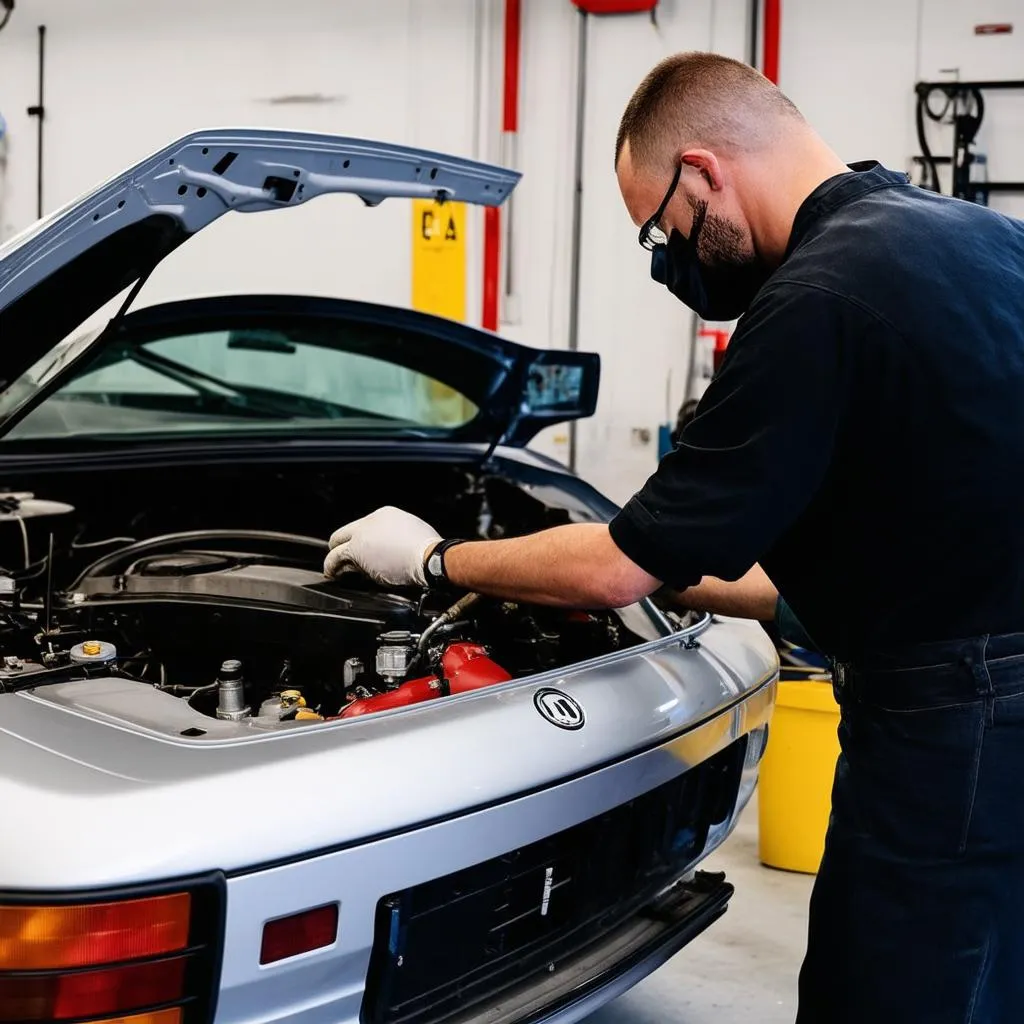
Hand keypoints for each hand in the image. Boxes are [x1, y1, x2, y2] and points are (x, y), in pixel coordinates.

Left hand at [324, 506, 441, 586]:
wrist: (429, 557)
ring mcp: (363, 534)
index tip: (362, 553)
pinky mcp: (356, 550)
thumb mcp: (414, 537)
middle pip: (346, 533)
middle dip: (342, 547)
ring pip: (339, 545)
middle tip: (341, 561)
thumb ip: (397, 540)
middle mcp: (372, 521)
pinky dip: (331, 567)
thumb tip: (393, 551)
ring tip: (334, 571)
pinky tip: (332, 574)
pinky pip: (335, 558)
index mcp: (386, 515)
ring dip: (336, 560)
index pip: (365, 528)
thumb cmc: (428, 552)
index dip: (361, 541)